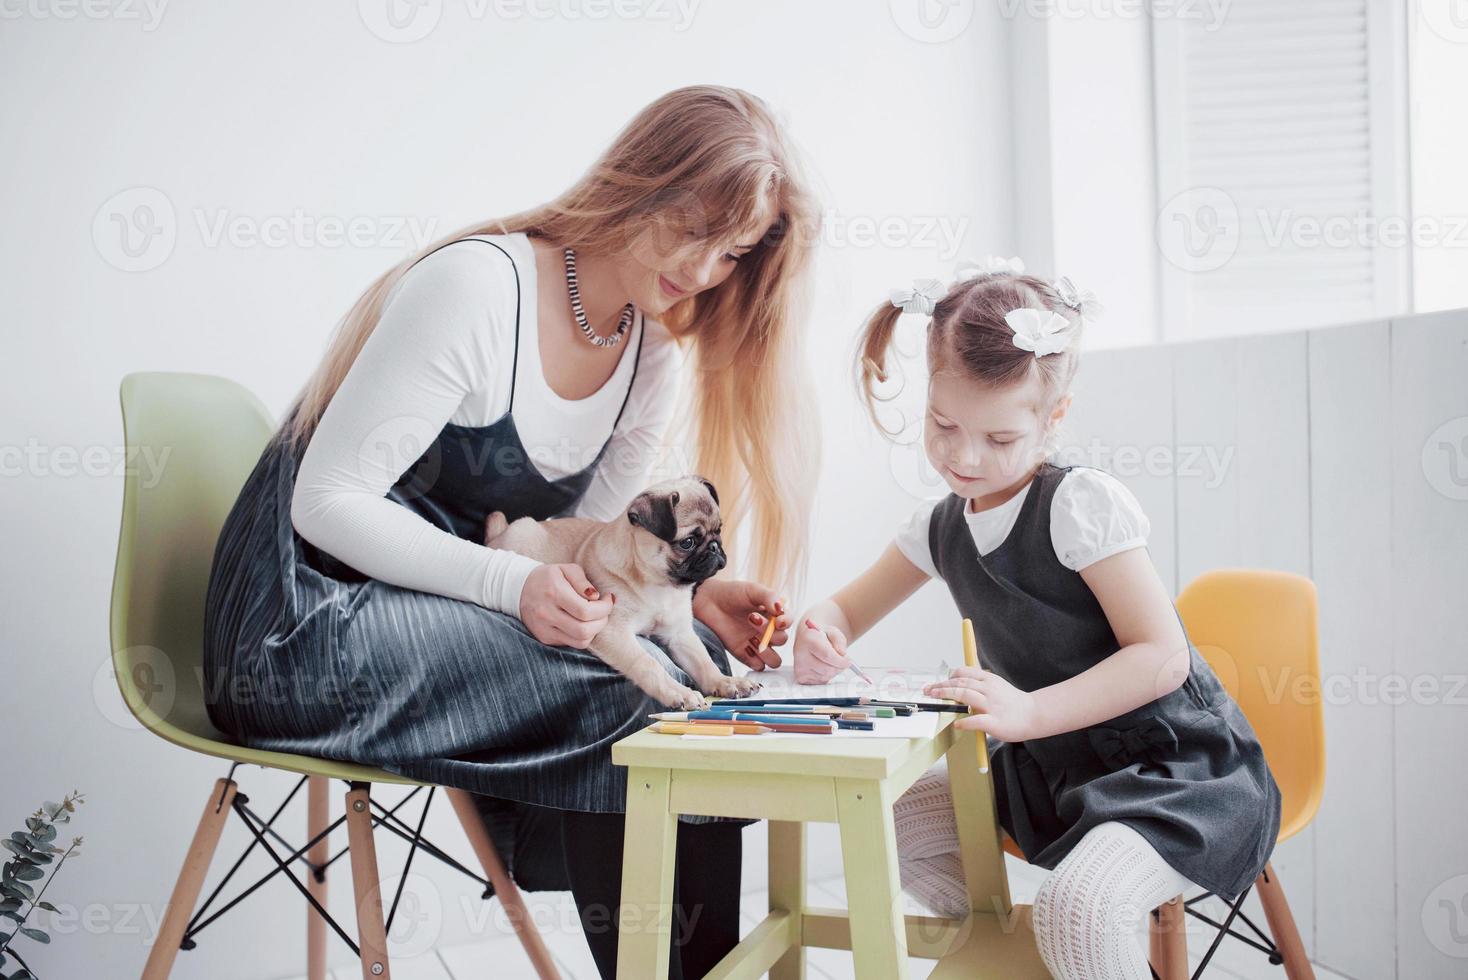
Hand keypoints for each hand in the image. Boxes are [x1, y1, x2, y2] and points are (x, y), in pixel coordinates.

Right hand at [518, 563, 613, 648]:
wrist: (520, 589)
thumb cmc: (549, 577)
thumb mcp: (565, 569)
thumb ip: (582, 580)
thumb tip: (596, 597)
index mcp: (554, 593)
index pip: (585, 611)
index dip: (604, 608)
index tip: (608, 598)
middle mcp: (547, 613)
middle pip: (585, 629)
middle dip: (602, 620)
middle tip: (604, 609)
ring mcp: (545, 629)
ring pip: (580, 641)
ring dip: (595, 631)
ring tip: (596, 617)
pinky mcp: (545, 638)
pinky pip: (572, 644)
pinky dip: (584, 636)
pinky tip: (584, 623)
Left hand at [692, 578, 789, 670]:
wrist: (708, 601)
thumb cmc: (731, 593)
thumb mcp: (753, 590)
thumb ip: (769, 597)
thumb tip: (780, 609)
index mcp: (773, 615)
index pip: (788, 622)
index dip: (786, 623)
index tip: (777, 620)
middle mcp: (767, 631)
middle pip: (782, 641)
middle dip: (770, 632)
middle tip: (752, 619)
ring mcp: (756, 644)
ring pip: (774, 660)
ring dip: (767, 651)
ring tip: (751, 638)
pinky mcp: (744, 654)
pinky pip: (758, 666)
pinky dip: (756, 661)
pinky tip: (746, 646)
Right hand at [793, 618, 850, 684]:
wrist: (808, 639)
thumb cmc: (821, 636)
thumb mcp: (833, 632)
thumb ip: (839, 640)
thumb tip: (842, 653)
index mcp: (808, 639)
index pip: (827, 655)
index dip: (841, 661)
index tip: (848, 661)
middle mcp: (800, 654)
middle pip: (827, 669)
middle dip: (838, 667)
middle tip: (841, 660)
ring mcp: (799, 667)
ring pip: (825, 677)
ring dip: (832, 671)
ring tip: (829, 661)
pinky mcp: (800, 677)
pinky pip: (820, 682)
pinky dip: (826, 676)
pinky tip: (822, 666)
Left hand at [923, 666, 1040, 741]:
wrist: (1034, 714)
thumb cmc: (1013, 702)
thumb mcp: (997, 685)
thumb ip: (980, 684)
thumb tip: (958, 682)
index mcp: (989, 680)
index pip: (965, 672)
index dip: (949, 676)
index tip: (937, 682)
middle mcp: (989, 689)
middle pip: (961, 683)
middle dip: (942, 685)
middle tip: (928, 690)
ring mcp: (992, 705)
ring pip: (965, 695)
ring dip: (947, 695)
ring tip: (934, 698)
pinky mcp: (995, 722)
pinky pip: (976, 720)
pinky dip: (964, 722)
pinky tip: (957, 724)